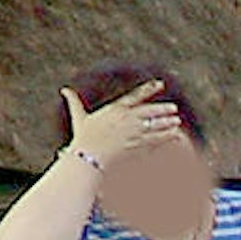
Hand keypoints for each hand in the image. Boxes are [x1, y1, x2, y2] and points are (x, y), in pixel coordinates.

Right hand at [62, 81, 183, 170]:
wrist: (90, 155)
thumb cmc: (84, 137)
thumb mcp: (79, 117)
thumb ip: (74, 102)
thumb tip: (63, 89)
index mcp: (115, 109)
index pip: (136, 96)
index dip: (149, 89)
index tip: (160, 84)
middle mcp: (127, 118)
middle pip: (150, 111)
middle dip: (162, 109)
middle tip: (173, 108)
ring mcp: (134, 132)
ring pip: (155, 124)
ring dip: (167, 122)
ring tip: (176, 121)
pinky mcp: (137, 144)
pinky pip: (156, 139)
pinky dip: (166, 135)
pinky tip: (174, 134)